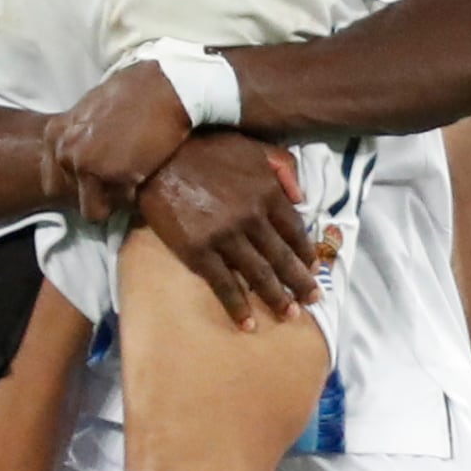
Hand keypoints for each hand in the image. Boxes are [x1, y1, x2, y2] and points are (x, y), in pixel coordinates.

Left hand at [44, 61, 194, 223]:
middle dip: (93, 196)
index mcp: (55, 134)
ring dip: (113, 201)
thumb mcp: (91, 109)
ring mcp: (84, 165)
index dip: (78, 185)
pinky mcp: (109, 175)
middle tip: (116, 183)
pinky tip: (144, 177)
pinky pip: (119, 206)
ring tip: (132, 181)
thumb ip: (79, 135)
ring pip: (93, 209)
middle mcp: (63, 151)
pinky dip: (133, 198)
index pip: (53, 181)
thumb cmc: (136, 92)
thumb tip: (83, 153)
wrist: (165, 88)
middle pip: (70, 198)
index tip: (98, 179)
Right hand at [134, 132, 320, 323]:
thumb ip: (282, 165)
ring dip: (278, 299)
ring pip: (260, 275)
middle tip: (313, 300)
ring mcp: (226, 237)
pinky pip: (225, 285)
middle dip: (301, 282)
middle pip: (283, 258)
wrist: (156, 157)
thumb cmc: (204, 148)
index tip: (314, 267)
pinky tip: (249, 323)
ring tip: (290, 315)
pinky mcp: (199, 251)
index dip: (306, 253)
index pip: (296, 231)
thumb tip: (302, 196)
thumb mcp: (252, 146)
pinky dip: (238, 307)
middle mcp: (253, 218)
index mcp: (268, 193)